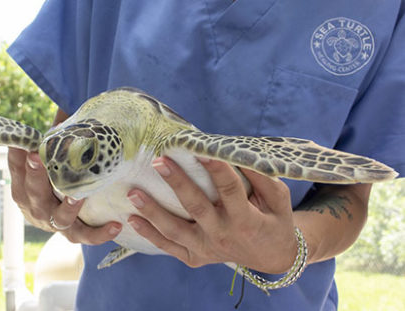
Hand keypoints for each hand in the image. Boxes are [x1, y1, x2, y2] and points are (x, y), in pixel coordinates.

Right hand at [8, 147, 121, 243]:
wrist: (60, 218)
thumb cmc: (53, 180)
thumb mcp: (51, 159)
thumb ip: (57, 136)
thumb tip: (65, 106)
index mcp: (24, 187)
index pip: (16, 170)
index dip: (16, 158)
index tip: (20, 142)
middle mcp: (34, 207)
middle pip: (32, 195)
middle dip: (34, 176)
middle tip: (37, 157)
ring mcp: (52, 223)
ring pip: (58, 219)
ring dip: (67, 209)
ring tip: (78, 197)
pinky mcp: (72, 234)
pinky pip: (84, 236)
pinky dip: (98, 234)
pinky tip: (115, 225)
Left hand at [127, 157, 298, 273]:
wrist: (272, 257)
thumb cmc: (274, 220)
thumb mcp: (279, 199)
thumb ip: (261, 177)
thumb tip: (235, 151)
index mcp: (246, 220)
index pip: (229, 190)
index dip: (217, 169)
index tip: (201, 149)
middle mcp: (223, 236)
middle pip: (196, 207)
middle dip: (177, 183)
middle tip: (159, 162)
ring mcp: (206, 249)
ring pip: (175, 230)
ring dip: (152, 211)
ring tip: (134, 193)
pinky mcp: (195, 257)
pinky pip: (169, 247)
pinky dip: (150, 234)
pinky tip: (132, 219)